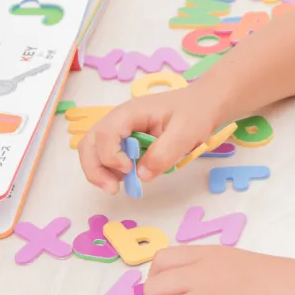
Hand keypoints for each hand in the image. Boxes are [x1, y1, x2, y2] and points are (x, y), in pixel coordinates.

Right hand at [77, 83, 224, 192]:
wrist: (205, 104)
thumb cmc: (196, 113)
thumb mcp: (186, 133)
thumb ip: (163, 153)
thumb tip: (141, 175)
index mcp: (131, 112)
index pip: (105, 134)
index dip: (110, 156)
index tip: (129, 170)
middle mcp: (119, 119)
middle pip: (90, 143)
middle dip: (95, 168)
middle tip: (112, 189)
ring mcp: (121, 129)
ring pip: (94, 150)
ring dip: (100, 171)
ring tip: (117, 186)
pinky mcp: (126, 139)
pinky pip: (108, 154)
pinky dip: (110, 169)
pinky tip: (127, 177)